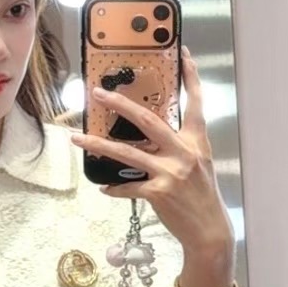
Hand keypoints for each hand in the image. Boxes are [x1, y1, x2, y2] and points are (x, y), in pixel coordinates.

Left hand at [70, 47, 233, 256]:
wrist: (210, 231)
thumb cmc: (202, 197)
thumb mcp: (198, 165)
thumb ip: (179, 146)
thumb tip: (150, 135)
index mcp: (196, 142)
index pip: (195, 103)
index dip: (190, 78)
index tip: (183, 55)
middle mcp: (183, 153)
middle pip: (147, 120)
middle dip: (120, 104)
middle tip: (98, 93)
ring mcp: (170, 173)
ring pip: (126, 153)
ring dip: (98, 144)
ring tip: (78, 138)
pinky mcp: (158, 193)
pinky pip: (128, 186)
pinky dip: (113, 187)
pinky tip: (103, 187)